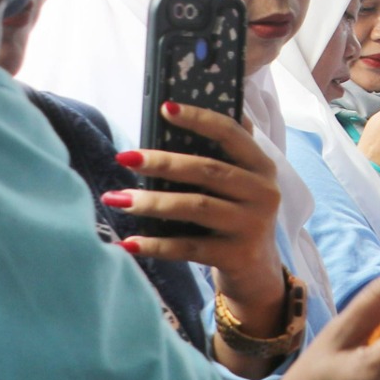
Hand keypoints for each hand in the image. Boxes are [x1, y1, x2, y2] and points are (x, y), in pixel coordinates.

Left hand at [119, 102, 285, 328]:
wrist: (259, 270)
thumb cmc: (238, 215)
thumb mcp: (242, 182)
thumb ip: (223, 153)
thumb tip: (182, 110)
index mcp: (262, 167)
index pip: (232, 134)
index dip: (199, 119)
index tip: (165, 108)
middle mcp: (263, 193)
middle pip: (208, 171)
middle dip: (163, 163)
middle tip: (124, 157)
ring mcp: (251, 225)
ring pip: (196, 207)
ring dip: (153, 202)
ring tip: (116, 198)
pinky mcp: (236, 255)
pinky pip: (189, 247)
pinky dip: (157, 245)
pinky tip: (128, 243)